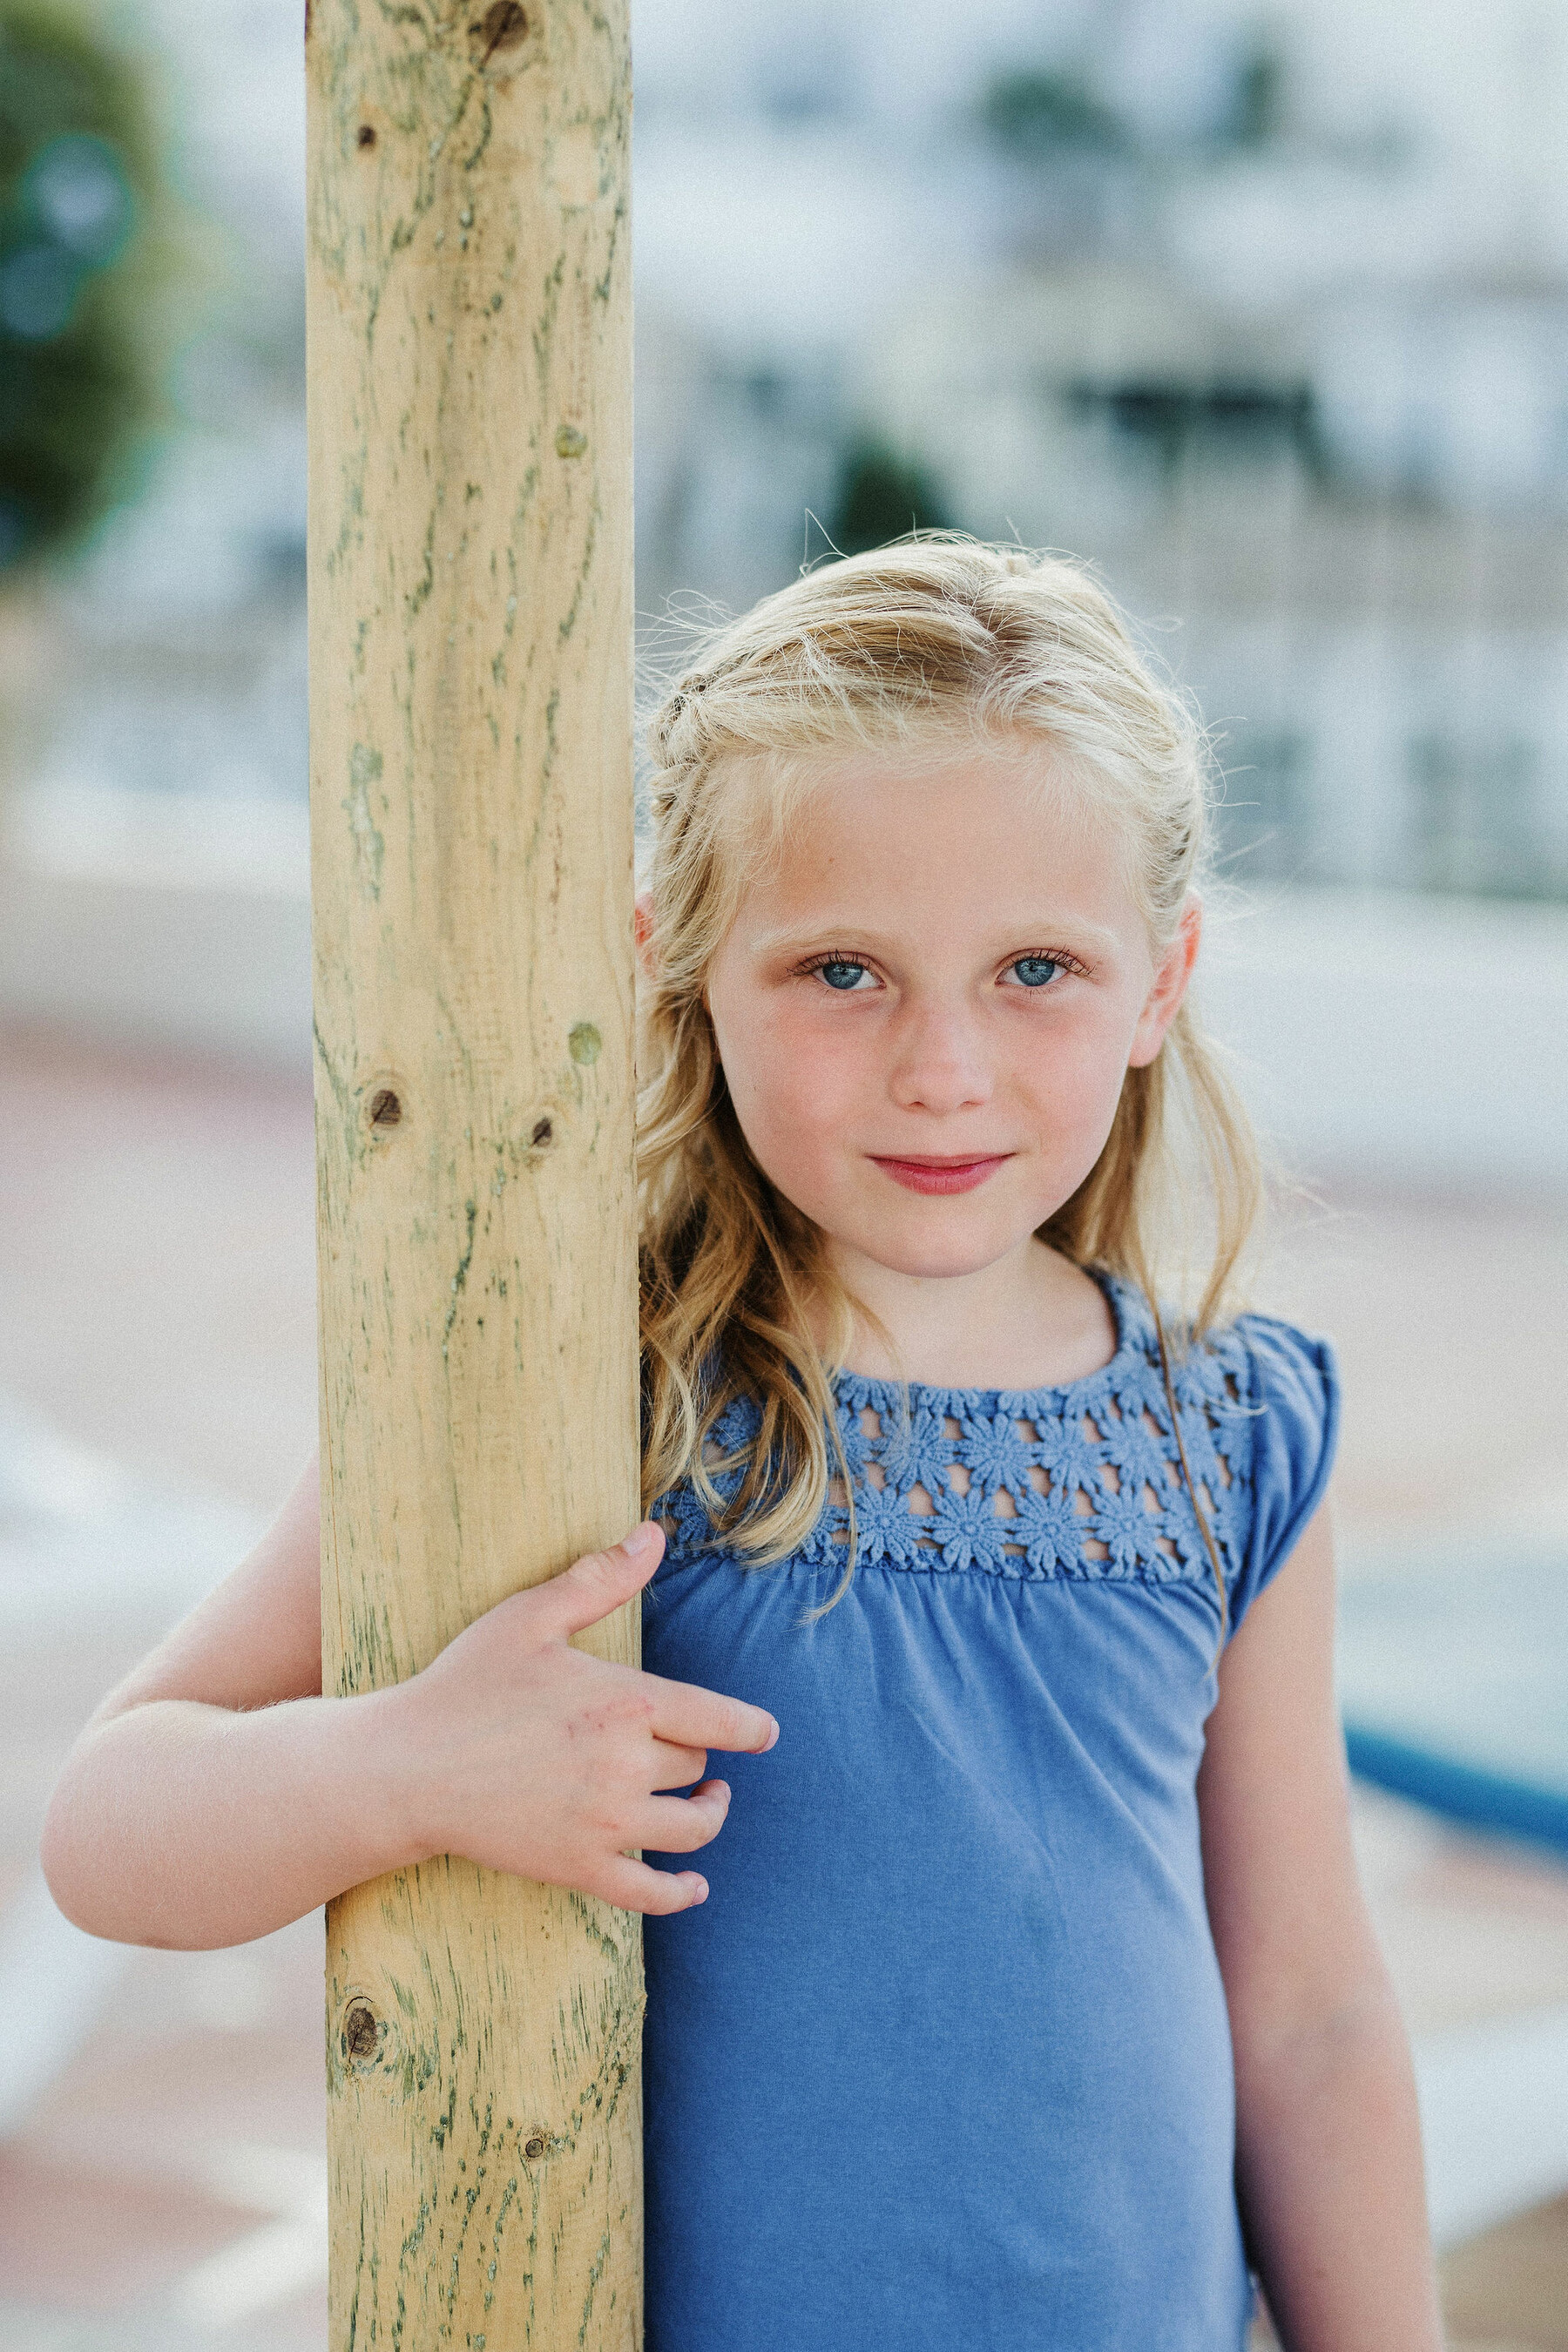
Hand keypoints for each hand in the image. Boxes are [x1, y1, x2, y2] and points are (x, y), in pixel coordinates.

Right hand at [381, 1521, 776, 1913]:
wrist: (407, 1770)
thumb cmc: (466, 1684)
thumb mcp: (530, 1617)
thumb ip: (599, 1578)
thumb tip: (653, 1535)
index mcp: (624, 1703)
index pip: (718, 1719)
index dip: (751, 1728)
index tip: (767, 1733)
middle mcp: (626, 1767)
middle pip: (695, 1766)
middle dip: (698, 1757)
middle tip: (690, 1752)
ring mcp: (606, 1824)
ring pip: (692, 1828)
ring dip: (710, 1815)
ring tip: (710, 1803)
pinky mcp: (580, 1868)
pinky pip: (652, 1893)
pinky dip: (683, 1893)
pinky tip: (695, 1886)